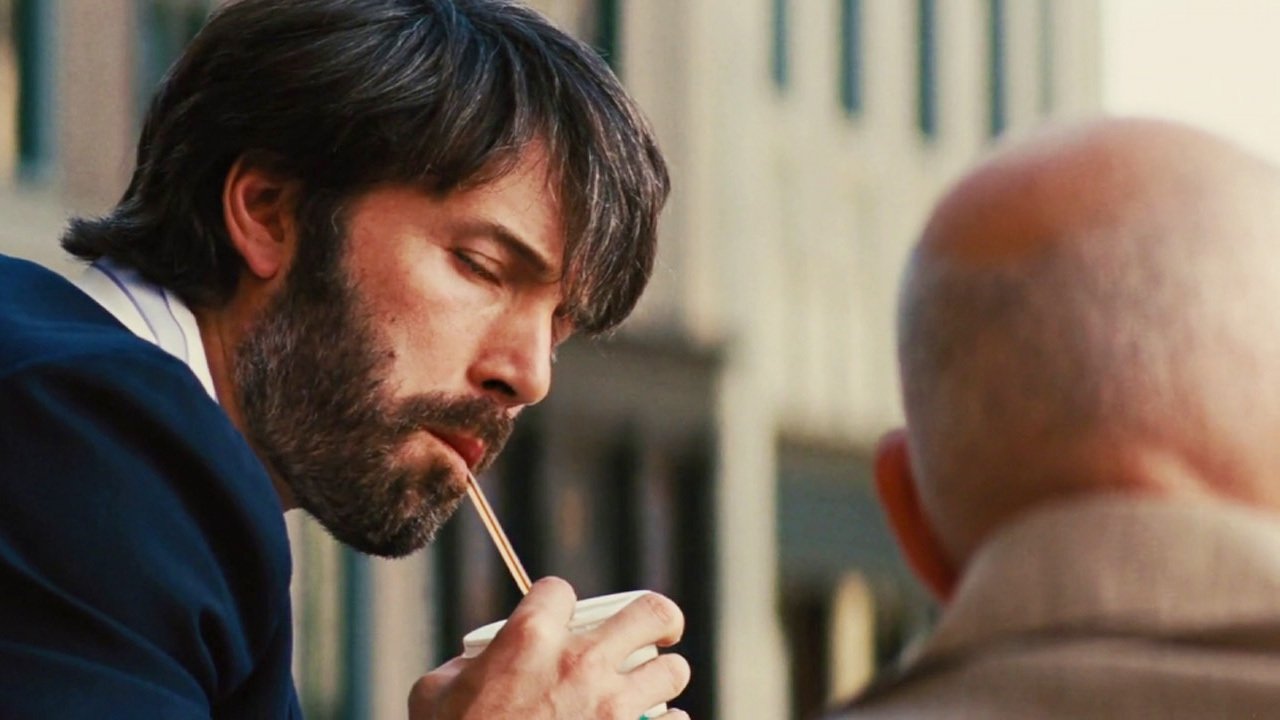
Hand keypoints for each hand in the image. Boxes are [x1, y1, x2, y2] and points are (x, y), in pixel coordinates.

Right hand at [408, 577, 691, 718]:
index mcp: (529, 638)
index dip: (556, 602)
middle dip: (659, 618)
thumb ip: (465, 664)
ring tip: (650, 686)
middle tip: (660, 629)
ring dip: (661, 677)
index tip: (560, 618)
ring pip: (672, 671)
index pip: (560, 591)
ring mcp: (611, 707)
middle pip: (651, 612)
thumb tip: (481, 661)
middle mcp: (579, 663)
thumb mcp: (434, 694)